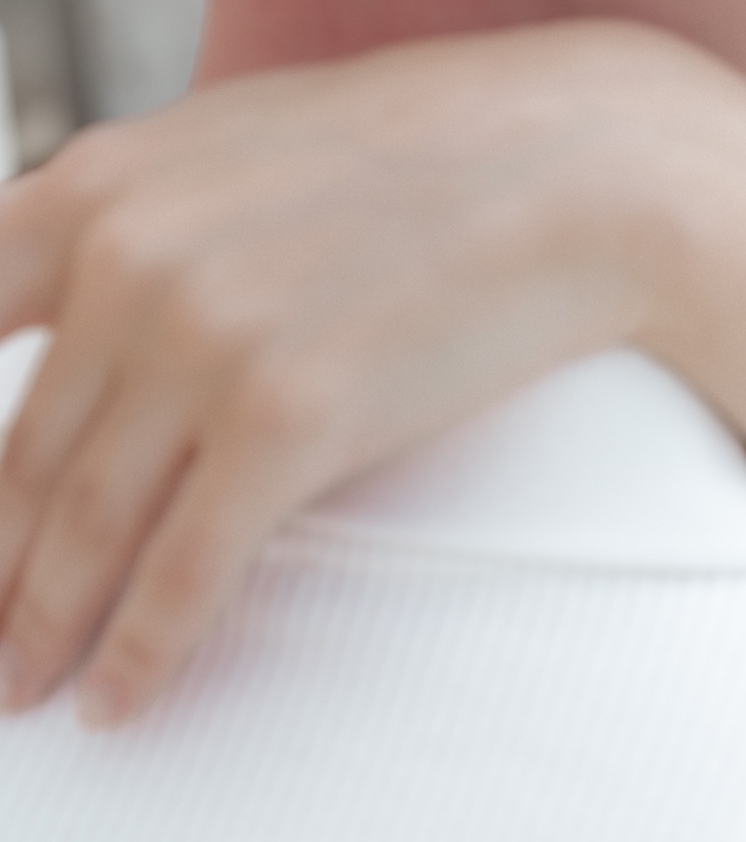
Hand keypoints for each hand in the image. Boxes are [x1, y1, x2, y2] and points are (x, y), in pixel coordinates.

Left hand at [0, 21, 745, 725]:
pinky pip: (186, 566)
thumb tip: (75, 292)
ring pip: (81, 526)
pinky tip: (114, 700)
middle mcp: (128, 263)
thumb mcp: (244, 140)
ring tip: (20, 686)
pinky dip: (140, 649)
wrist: (591, 166)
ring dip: (39, 626)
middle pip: (16, 457)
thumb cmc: (436, 151)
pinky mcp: (291, 422)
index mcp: (96, 186)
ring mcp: (205, 343)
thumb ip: (141, 213)